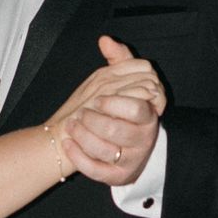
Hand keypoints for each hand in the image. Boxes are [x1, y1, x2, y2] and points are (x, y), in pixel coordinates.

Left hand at [49, 39, 164, 186]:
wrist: (113, 144)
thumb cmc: (118, 110)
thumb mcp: (122, 83)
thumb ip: (120, 61)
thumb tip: (105, 41)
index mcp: (148, 117)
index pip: (138, 109)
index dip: (115, 103)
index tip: (97, 99)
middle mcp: (143, 141)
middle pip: (118, 130)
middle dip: (93, 120)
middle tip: (82, 113)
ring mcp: (130, 160)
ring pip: (105, 150)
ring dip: (83, 135)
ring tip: (72, 125)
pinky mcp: (117, 176)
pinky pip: (96, 170)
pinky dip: (78, 156)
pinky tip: (69, 143)